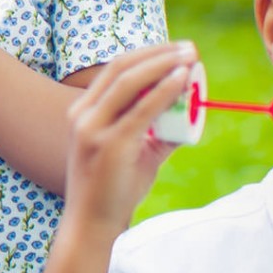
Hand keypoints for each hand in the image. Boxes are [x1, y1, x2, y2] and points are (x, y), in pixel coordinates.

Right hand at [64, 41, 198, 231]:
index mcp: (83, 112)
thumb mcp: (135, 153)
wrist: (92, 223)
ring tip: (189, 58)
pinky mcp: (110, 144)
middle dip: (157, 53)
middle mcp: (83, 114)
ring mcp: (93, 128)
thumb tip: (189, 115)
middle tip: (189, 48)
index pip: (115, 70)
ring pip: (129, 82)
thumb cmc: (113, 190)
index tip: (175, 49)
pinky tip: (181, 80)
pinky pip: (142, 109)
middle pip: (121, 68)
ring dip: (163, 64)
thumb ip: (157, 132)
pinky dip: (163, 90)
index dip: (147, 54)